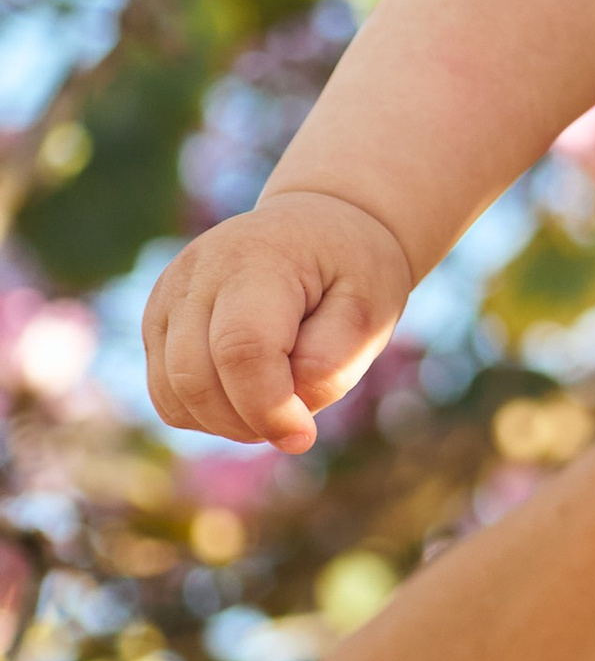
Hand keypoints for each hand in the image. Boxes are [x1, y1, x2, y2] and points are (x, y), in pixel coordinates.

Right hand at [144, 191, 412, 450]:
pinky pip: (166, 393)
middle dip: (247, 422)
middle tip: (295, 419)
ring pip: (173, 394)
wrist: (319, 225)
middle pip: (196, 379)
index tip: (303, 435)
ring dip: (225, 421)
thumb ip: (332, 364)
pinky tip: (246, 391)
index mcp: (257, 259)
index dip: (268, 408)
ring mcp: (168, 296)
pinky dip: (204, 412)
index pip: (241, 349)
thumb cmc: (351, 270)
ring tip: (275, 400)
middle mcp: (197, 273)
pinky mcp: (157, 321)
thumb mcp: (370, 309)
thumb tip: (282, 413)